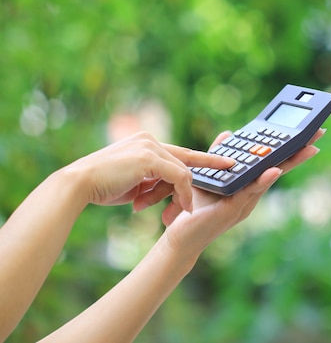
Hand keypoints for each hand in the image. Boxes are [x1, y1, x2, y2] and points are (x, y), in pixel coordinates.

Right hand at [65, 131, 234, 213]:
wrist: (79, 184)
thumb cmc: (102, 186)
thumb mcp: (133, 182)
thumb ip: (151, 180)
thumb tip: (164, 189)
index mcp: (146, 143)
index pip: (179, 152)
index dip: (201, 158)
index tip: (222, 160)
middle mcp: (150, 140)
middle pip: (185, 159)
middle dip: (208, 167)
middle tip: (232, 166)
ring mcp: (150, 147)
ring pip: (183, 170)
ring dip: (186, 193)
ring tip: (187, 210)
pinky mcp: (150, 158)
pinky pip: (178, 177)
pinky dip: (183, 193)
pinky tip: (184, 207)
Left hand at [160, 129, 324, 258]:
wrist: (181, 236)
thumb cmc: (195, 208)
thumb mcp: (209, 177)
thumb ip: (218, 157)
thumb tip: (228, 134)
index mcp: (249, 186)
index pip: (273, 162)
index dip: (289, 148)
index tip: (306, 131)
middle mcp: (252, 195)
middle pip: (280, 168)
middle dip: (300, 151)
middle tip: (319, 134)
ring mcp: (246, 203)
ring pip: (270, 178)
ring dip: (290, 162)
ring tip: (308, 148)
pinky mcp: (233, 209)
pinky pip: (250, 192)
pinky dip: (263, 181)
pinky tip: (274, 170)